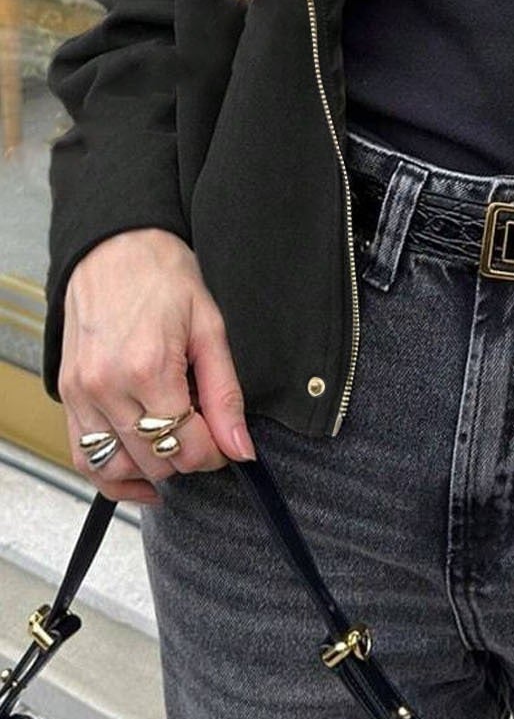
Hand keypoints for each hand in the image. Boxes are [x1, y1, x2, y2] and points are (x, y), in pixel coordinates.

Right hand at [59, 228, 255, 504]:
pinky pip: (83, 454)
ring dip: (150, 470)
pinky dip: (111, 471)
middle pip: (154, 461)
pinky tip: (139, 470)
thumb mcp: (210, 329)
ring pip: (114, 468)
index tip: (225, 441)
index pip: (185, 447)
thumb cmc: (164, 278)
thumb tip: (240, 448)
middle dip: (187, 458)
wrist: (115, 246)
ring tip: (174, 451)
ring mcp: (81, 393)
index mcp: (148, 368)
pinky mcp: (67, 394)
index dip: (214, 454)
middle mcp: (107, 387)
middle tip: (204, 435)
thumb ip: (225, 395)